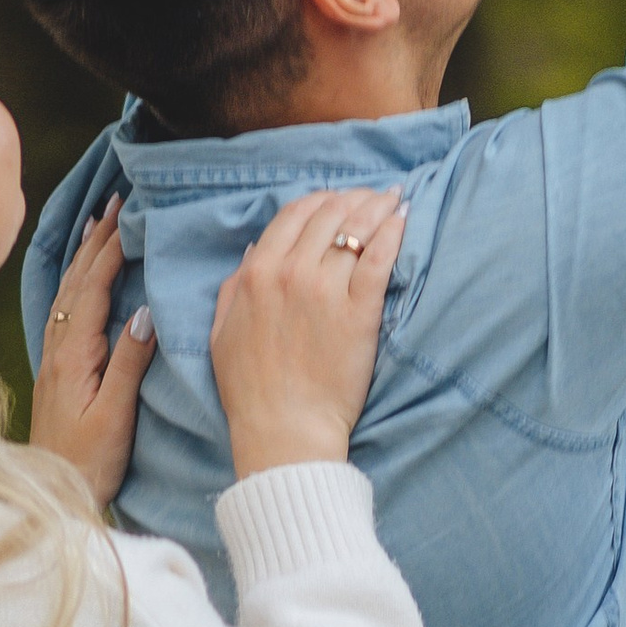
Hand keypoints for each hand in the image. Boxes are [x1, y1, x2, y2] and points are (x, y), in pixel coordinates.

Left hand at [27, 199, 157, 506]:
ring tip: (97, 223)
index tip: (127, 213)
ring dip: (83, 255)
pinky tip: (79, 278)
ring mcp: (53, 359)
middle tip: (114, 200)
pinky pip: (63, 310)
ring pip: (67, 293)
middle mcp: (58, 350)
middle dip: (95, 239)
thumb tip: (145, 310)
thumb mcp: (115, 416)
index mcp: (73, 355)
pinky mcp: (56, 372)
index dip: (109, 249)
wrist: (53, 498)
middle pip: (76, 282)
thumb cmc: (88, 463)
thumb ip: (129, 363)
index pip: (93, 288)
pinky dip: (74, 281)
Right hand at [211, 187, 408, 481]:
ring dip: (377, 207)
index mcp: (257, 274)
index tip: (338, 198)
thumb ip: (233, 287)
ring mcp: (326, 291)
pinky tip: (402, 221)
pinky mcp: (359, 313)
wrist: (284, 430)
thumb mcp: (223, 332)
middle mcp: (291, 273)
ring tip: (394, 199)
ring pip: (356, 230)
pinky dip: (392, 233)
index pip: (294, 213)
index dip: (321, 199)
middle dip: (354, 197)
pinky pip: (379, 259)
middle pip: (329, 214)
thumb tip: (253, 252)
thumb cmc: (250, 389)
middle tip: (374, 195)